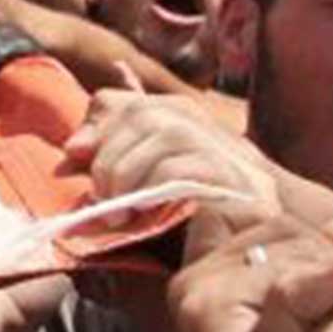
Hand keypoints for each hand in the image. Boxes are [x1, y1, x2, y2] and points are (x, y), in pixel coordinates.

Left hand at [66, 90, 281, 231]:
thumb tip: (70, 150)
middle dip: (109, 159)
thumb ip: (114, 160)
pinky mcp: (229, 173)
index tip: (74, 157)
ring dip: (129, 175)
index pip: (118, 101)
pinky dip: (155, 188)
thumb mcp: (146, 180)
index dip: (95, 125)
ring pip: (161, 135)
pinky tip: (146, 210)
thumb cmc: (196, 207)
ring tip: (121, 212)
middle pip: (139, 114)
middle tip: (102, 199)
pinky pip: (180, 167)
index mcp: (173, 116)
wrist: (262, 230)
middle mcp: (195, 119)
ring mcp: (216, 142)